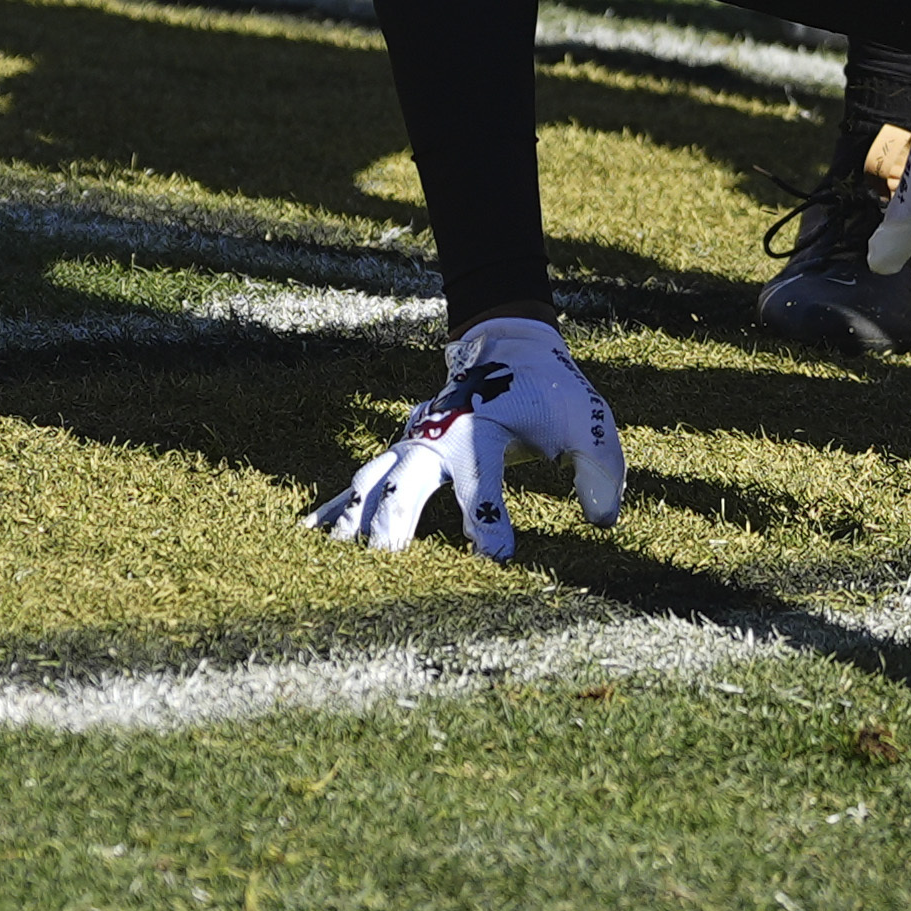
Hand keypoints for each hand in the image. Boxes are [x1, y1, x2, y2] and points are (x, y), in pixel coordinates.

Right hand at [301, 316, 624, 559]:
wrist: (508, 349)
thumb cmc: (552, 395)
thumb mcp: (591, 423)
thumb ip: (601, 471)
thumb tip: (603, 522)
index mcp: (486, 429)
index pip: (485, 477)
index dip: (491, 517)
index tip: (497, 557)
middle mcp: (441, 437)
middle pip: (410, 478)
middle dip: (398, 517)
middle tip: (388, 560)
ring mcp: (413, 443)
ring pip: (374, 481)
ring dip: (356, 518)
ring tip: (338, 561)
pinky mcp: (400, 453)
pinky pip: (361, 483)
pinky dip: (335, 508)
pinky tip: (307, 539)